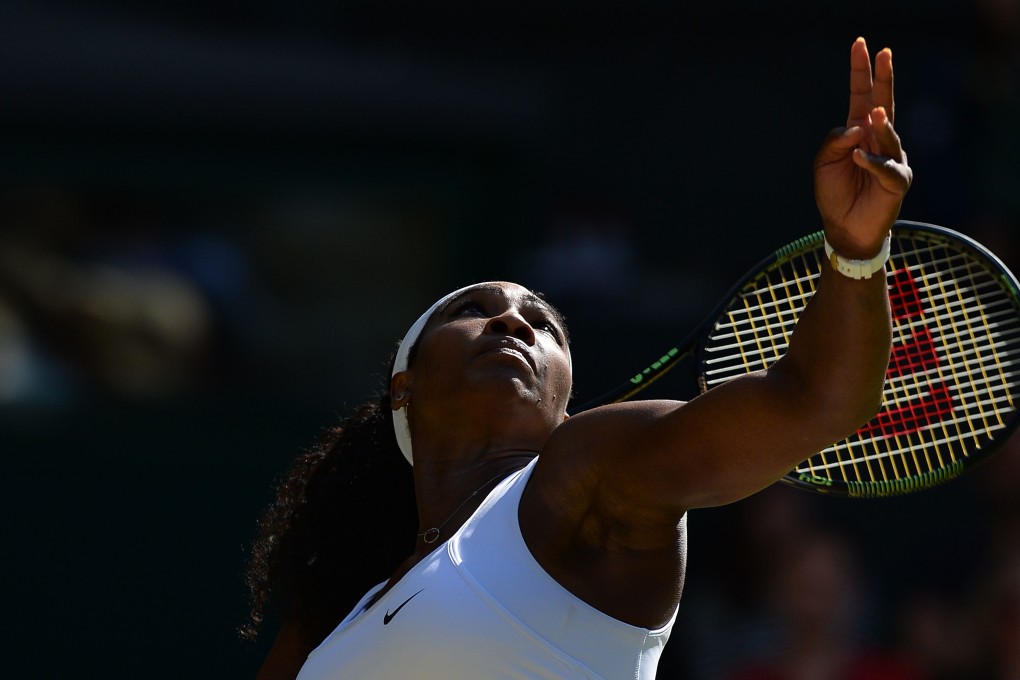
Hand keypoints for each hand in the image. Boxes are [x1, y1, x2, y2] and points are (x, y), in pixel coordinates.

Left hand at [813, 37, 911, 257]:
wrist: (843, 228)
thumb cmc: (834, 194)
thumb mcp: (823, 164)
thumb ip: (834, 142)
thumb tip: (856, 126)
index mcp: (858, 131)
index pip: (861, 95)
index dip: (861, 72)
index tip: (860, 45)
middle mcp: (878, 139)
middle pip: (882, 103)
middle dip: (883, 78)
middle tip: (884, 52)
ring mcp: (891, 158)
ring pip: (887, 135)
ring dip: (879, 125)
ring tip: (871, 114)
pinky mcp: (898, 180)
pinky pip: (886, 167)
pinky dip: (871, 162)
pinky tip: (857, 158)